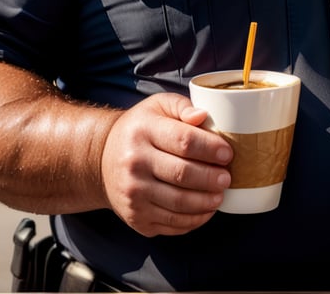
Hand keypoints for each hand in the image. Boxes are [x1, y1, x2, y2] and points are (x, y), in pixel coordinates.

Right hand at [100, 92, 232, 235]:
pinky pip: (171, 223)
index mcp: (143, 131)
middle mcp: (134, 163)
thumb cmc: (140, 128)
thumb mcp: (158, 106)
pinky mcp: (136, 217)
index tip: (227, 153)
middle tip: (227, 177)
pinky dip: (194, 220)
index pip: (184, 141)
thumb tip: (202, 116)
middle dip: (211, 178)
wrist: (102, 159)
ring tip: (220, 195)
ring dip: (206, 202)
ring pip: (178, 203)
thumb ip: (182, 106)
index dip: (211, 148)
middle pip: (183, 174)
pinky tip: (205, 210)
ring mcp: (133, 194)